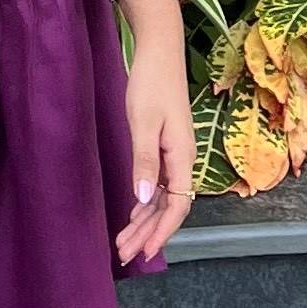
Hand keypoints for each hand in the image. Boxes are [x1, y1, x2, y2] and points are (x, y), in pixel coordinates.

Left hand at [115, 7, 194, 266]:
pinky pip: (159, 185)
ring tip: (123, 243)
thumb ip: (144, 162)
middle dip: (148, 233)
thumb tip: (144, 200)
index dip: (162, 231)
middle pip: (170, 207)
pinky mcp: (165, 147)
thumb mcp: (143, 123)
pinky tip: (134, 215)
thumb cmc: (151, 84)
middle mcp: (183, 159)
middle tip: (124, 255)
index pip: (178, 205)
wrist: (160, 52)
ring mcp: (175, 154)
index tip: (145, 252)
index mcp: (182, 156)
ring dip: (145, 222)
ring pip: (163, 198)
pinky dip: (146, 203)